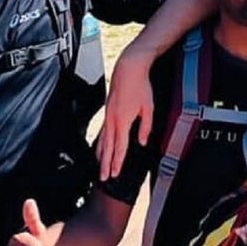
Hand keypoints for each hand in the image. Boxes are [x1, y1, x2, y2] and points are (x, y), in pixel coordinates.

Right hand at [97, 50, 155, 178]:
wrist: (129, 68)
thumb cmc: (140, 86)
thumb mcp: (148, 107)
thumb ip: (146, 127)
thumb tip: (142, 141)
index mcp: (123, 121)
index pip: (119, 147)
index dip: (117, 162)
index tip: (115, 173)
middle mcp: (113, 119)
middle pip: (107, 147)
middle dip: (105, 163)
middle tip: (103, 177)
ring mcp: (108, 115)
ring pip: (102, 139)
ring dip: (100, 154)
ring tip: (98, 166)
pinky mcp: (108, 110)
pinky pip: (102, 130)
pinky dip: (99, 141)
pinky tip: (99, 146)